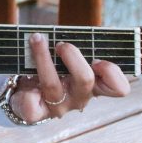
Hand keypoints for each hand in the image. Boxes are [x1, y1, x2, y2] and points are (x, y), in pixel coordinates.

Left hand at [8, 32, 129, 123]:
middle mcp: (79, 97)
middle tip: (61, 44)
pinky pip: (31, 105)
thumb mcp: (68, 58)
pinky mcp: (37, 112)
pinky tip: (23, 79)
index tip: (98, 60)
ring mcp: (58, 107)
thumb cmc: (53, 67)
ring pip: (52, 84)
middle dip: (73, 56)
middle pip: (85, 80)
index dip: (112, 73)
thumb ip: (75, 46)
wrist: (26, 92)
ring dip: (43, 56)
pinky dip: (26, 90)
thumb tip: (71, 29)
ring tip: (37, 39)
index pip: (118, 88)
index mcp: (94, 85)